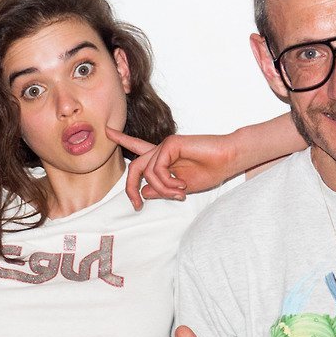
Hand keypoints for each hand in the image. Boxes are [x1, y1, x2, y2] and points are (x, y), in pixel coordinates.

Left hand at [111, 127, 236, 209]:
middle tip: (137, 205)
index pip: (138, 148)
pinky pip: (156, 169)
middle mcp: (162, 150)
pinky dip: (166, 182)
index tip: (107, 131)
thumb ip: (161, 188)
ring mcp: (165, 145)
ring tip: (179, 193)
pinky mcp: (170, 143)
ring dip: (162, 189)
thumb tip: (144, 192)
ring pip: (147, 172)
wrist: (227, 160)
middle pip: (135, 167)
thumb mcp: (181, 187)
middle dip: (130, 188)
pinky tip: (181, 185)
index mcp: (164, 158)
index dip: (122, 139)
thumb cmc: (210, 171)